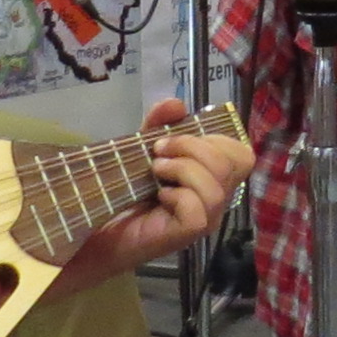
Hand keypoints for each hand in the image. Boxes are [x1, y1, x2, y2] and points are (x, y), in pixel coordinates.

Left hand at [78, 96, 245, 276]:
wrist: (96, 228)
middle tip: (159, 151)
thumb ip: (159, 124)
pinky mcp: (188, 234)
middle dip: (194, 146)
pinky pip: (198, 210)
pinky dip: (177, 195)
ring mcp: (206, 218)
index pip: (241, 153)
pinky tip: (158, 196)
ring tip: (155, 170)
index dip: (214, 138)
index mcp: (212, 176)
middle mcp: (216, 198)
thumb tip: (176, 103)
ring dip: (182, 168)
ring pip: (217, 187)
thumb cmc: (124, 190)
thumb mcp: (142, 147)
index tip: (176, 137)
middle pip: (235, 163)